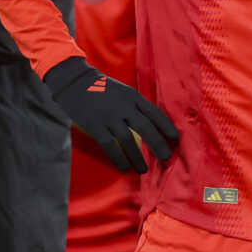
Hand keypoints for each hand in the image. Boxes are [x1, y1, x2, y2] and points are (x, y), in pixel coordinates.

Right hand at [43, 57, 178, 172]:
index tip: (175, 138)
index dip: (166, 126)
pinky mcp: (95, 125)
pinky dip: (118, 157)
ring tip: (143, 170)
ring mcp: (109, 116)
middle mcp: (124, 106)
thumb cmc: (101, 88)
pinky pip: (110, 145)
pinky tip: (124, 167)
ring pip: (128, 140)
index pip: (154, 112)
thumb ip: (135, 105)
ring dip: (137, 157)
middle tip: (166, 158)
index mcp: (133, 96)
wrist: (75, 82)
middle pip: (145, 127)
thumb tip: (150, 122)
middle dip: (157, 144)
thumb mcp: (123, 91)